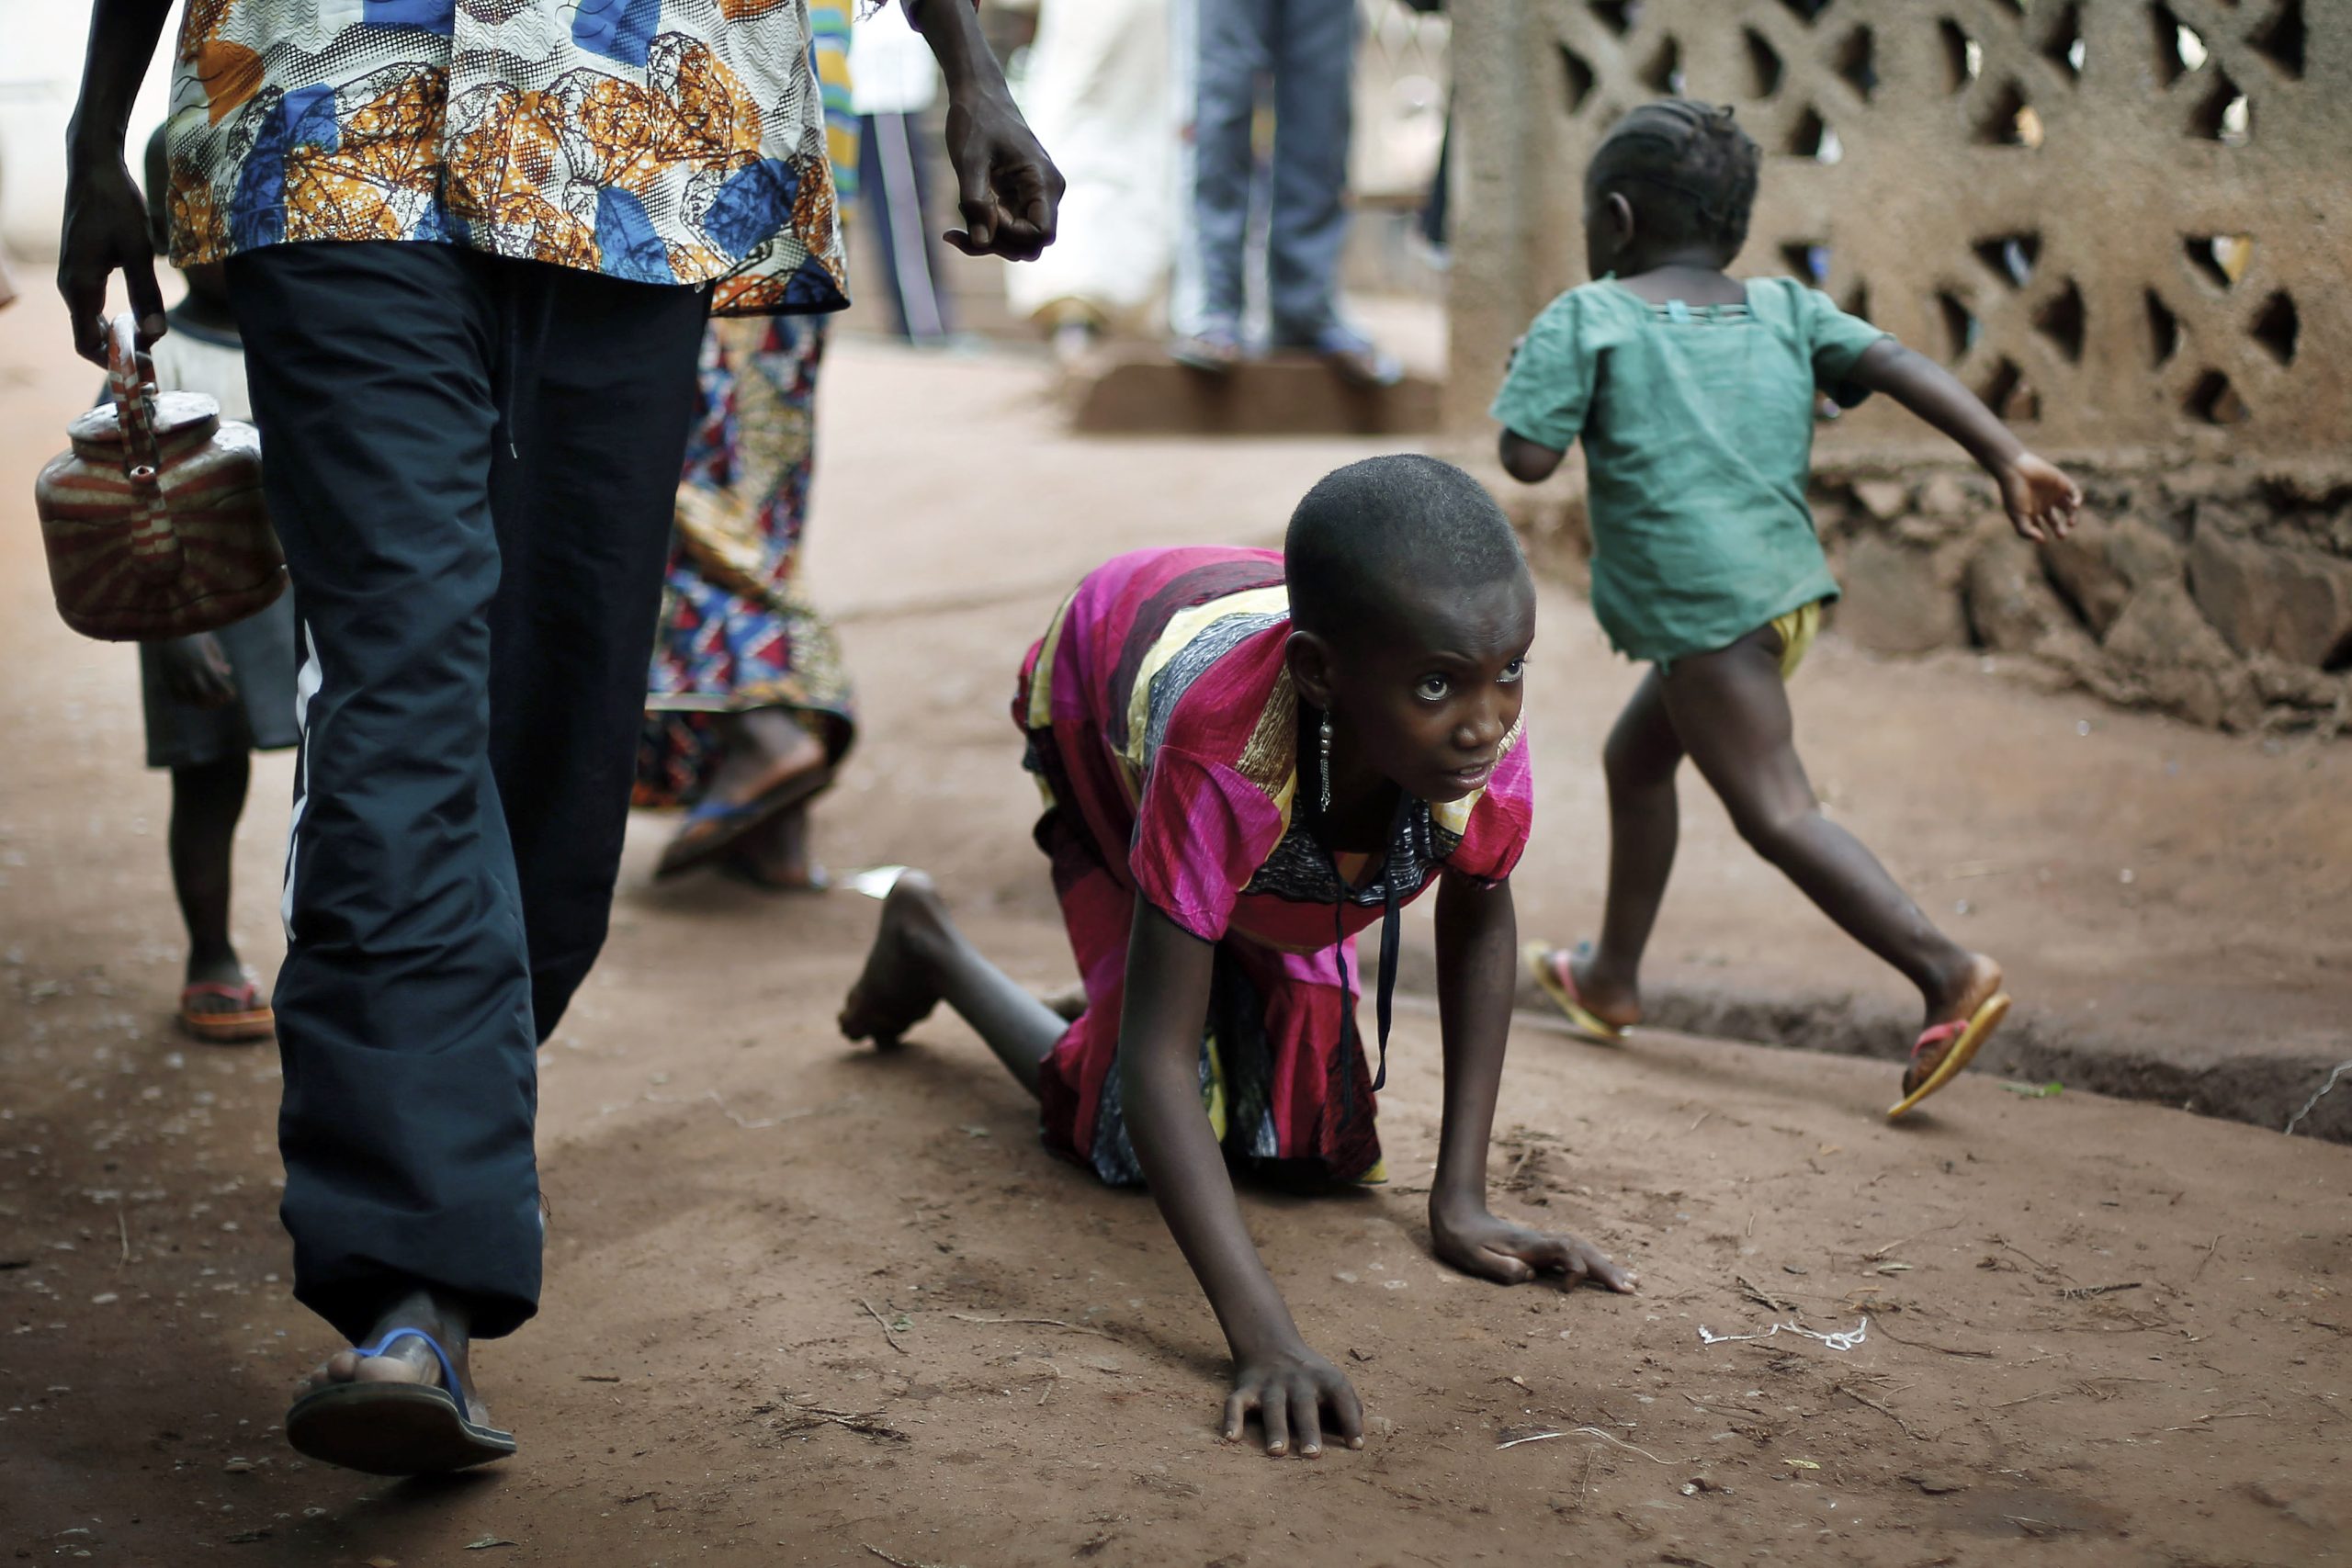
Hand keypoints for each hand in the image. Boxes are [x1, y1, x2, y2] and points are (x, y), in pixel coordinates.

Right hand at [58, 146, 166, 364]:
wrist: (94, 168)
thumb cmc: (116, 204)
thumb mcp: (139, 250)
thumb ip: (147, 294)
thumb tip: (156, 335)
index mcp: (80, 286)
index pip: (87, 343)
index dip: (115, 363)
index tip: (145, 369)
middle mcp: (71, 286)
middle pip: (89, 337)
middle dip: (119, 354)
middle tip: (154, 361)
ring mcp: (73, 277)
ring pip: (91, 322)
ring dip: (118, 337)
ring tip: (151, 342)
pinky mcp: (80, 268)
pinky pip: (93, 306)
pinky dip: (113, 320)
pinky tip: (139, 318)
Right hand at [158, 635, 237, 709]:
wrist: (164, 625)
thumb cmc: (191, 631)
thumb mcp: (208, 641)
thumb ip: (218, 656)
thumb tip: (227, 671)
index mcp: (201, 661)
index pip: (218, 684)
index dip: (226, 692)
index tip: (232, 694)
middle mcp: (188, 670)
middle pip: (204, 694)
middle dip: (215, 701)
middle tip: (222, 701)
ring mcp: (175, 674)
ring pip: (188, 697)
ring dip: (200, 702)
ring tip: (209, 702)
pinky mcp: (165, 675)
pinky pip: (175, 694)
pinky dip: (185, 699)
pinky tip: (193, 698)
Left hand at [939, 89, 1062, 260]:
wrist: (979, 92)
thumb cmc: (976, 119)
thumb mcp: (969, 161)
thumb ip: (976, 203)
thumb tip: (982, 242)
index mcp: (1044, 181)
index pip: (1041, 234)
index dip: (1011, 234)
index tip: (983, 212)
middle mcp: (1048, 192)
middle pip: (1031, 245)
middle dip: (996, 244)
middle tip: (957, 230)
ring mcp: (1036, 196)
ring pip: (1019, 241)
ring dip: (988, 240)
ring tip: (956, 224)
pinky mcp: (1021, 198)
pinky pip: (1009, 228)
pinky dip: (985, 230)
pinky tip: (958, 221)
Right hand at [1223, 1339, 1362, 1456]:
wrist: (1271, 1344)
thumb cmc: (1311, 1377)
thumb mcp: (1333, 1381)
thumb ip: (1349, 1407)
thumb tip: (1358, 1442)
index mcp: (1324, 1379)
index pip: (1341, 1396)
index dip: (1350, 1419)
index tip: (1357, 1446)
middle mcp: (1297, 1380)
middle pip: (1304, 1405)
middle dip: (1308, 1429)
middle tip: (1313, 1454)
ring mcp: (1270, 1384)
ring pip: (1272, 1406)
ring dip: (1275, 1428)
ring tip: (1277, 1452)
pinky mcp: (1245, 1388)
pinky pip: (1235, 1403)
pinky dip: (1231, 1419)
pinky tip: (1230, 1438)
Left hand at [1430, 1199, 1636, 1292]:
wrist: (1459, 1214)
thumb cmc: (1463, 1240)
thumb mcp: (1472, 1256)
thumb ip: (1499, 1266)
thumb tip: (1528, 1274)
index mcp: (1527, 1245)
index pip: (1563, 1251)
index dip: (1574, 1268)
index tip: (1569, 1290)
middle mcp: (1541, 1241)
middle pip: (1582, 1250)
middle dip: (1607, 1269)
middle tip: (1632, 1288)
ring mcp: (1544, 1242)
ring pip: (1584, 1250)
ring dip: (1608, 1265)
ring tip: (1633, 1282)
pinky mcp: (1544, 1247)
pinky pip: (1577, 1252)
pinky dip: (1597, 1261)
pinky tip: (1610, 1271)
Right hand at [1996, 451, 2079, 543]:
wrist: (2015, 469)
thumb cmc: (2013, 493)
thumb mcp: (2017, 515)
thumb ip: (2026, 531)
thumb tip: (2041, 541)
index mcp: (2031, 511)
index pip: (2039, 527)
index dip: (2042, 534)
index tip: (2044, 540)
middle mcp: (2043, 503)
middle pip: (2056, 520)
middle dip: (2059, 529)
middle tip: (2061, 535)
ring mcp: (2053, 493)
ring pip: (2068, 507)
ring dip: (2072, 516)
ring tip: (2070, 523)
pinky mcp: (2062, 482)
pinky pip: (2074, 493)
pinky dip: (2077, 499)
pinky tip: (2075, 506)